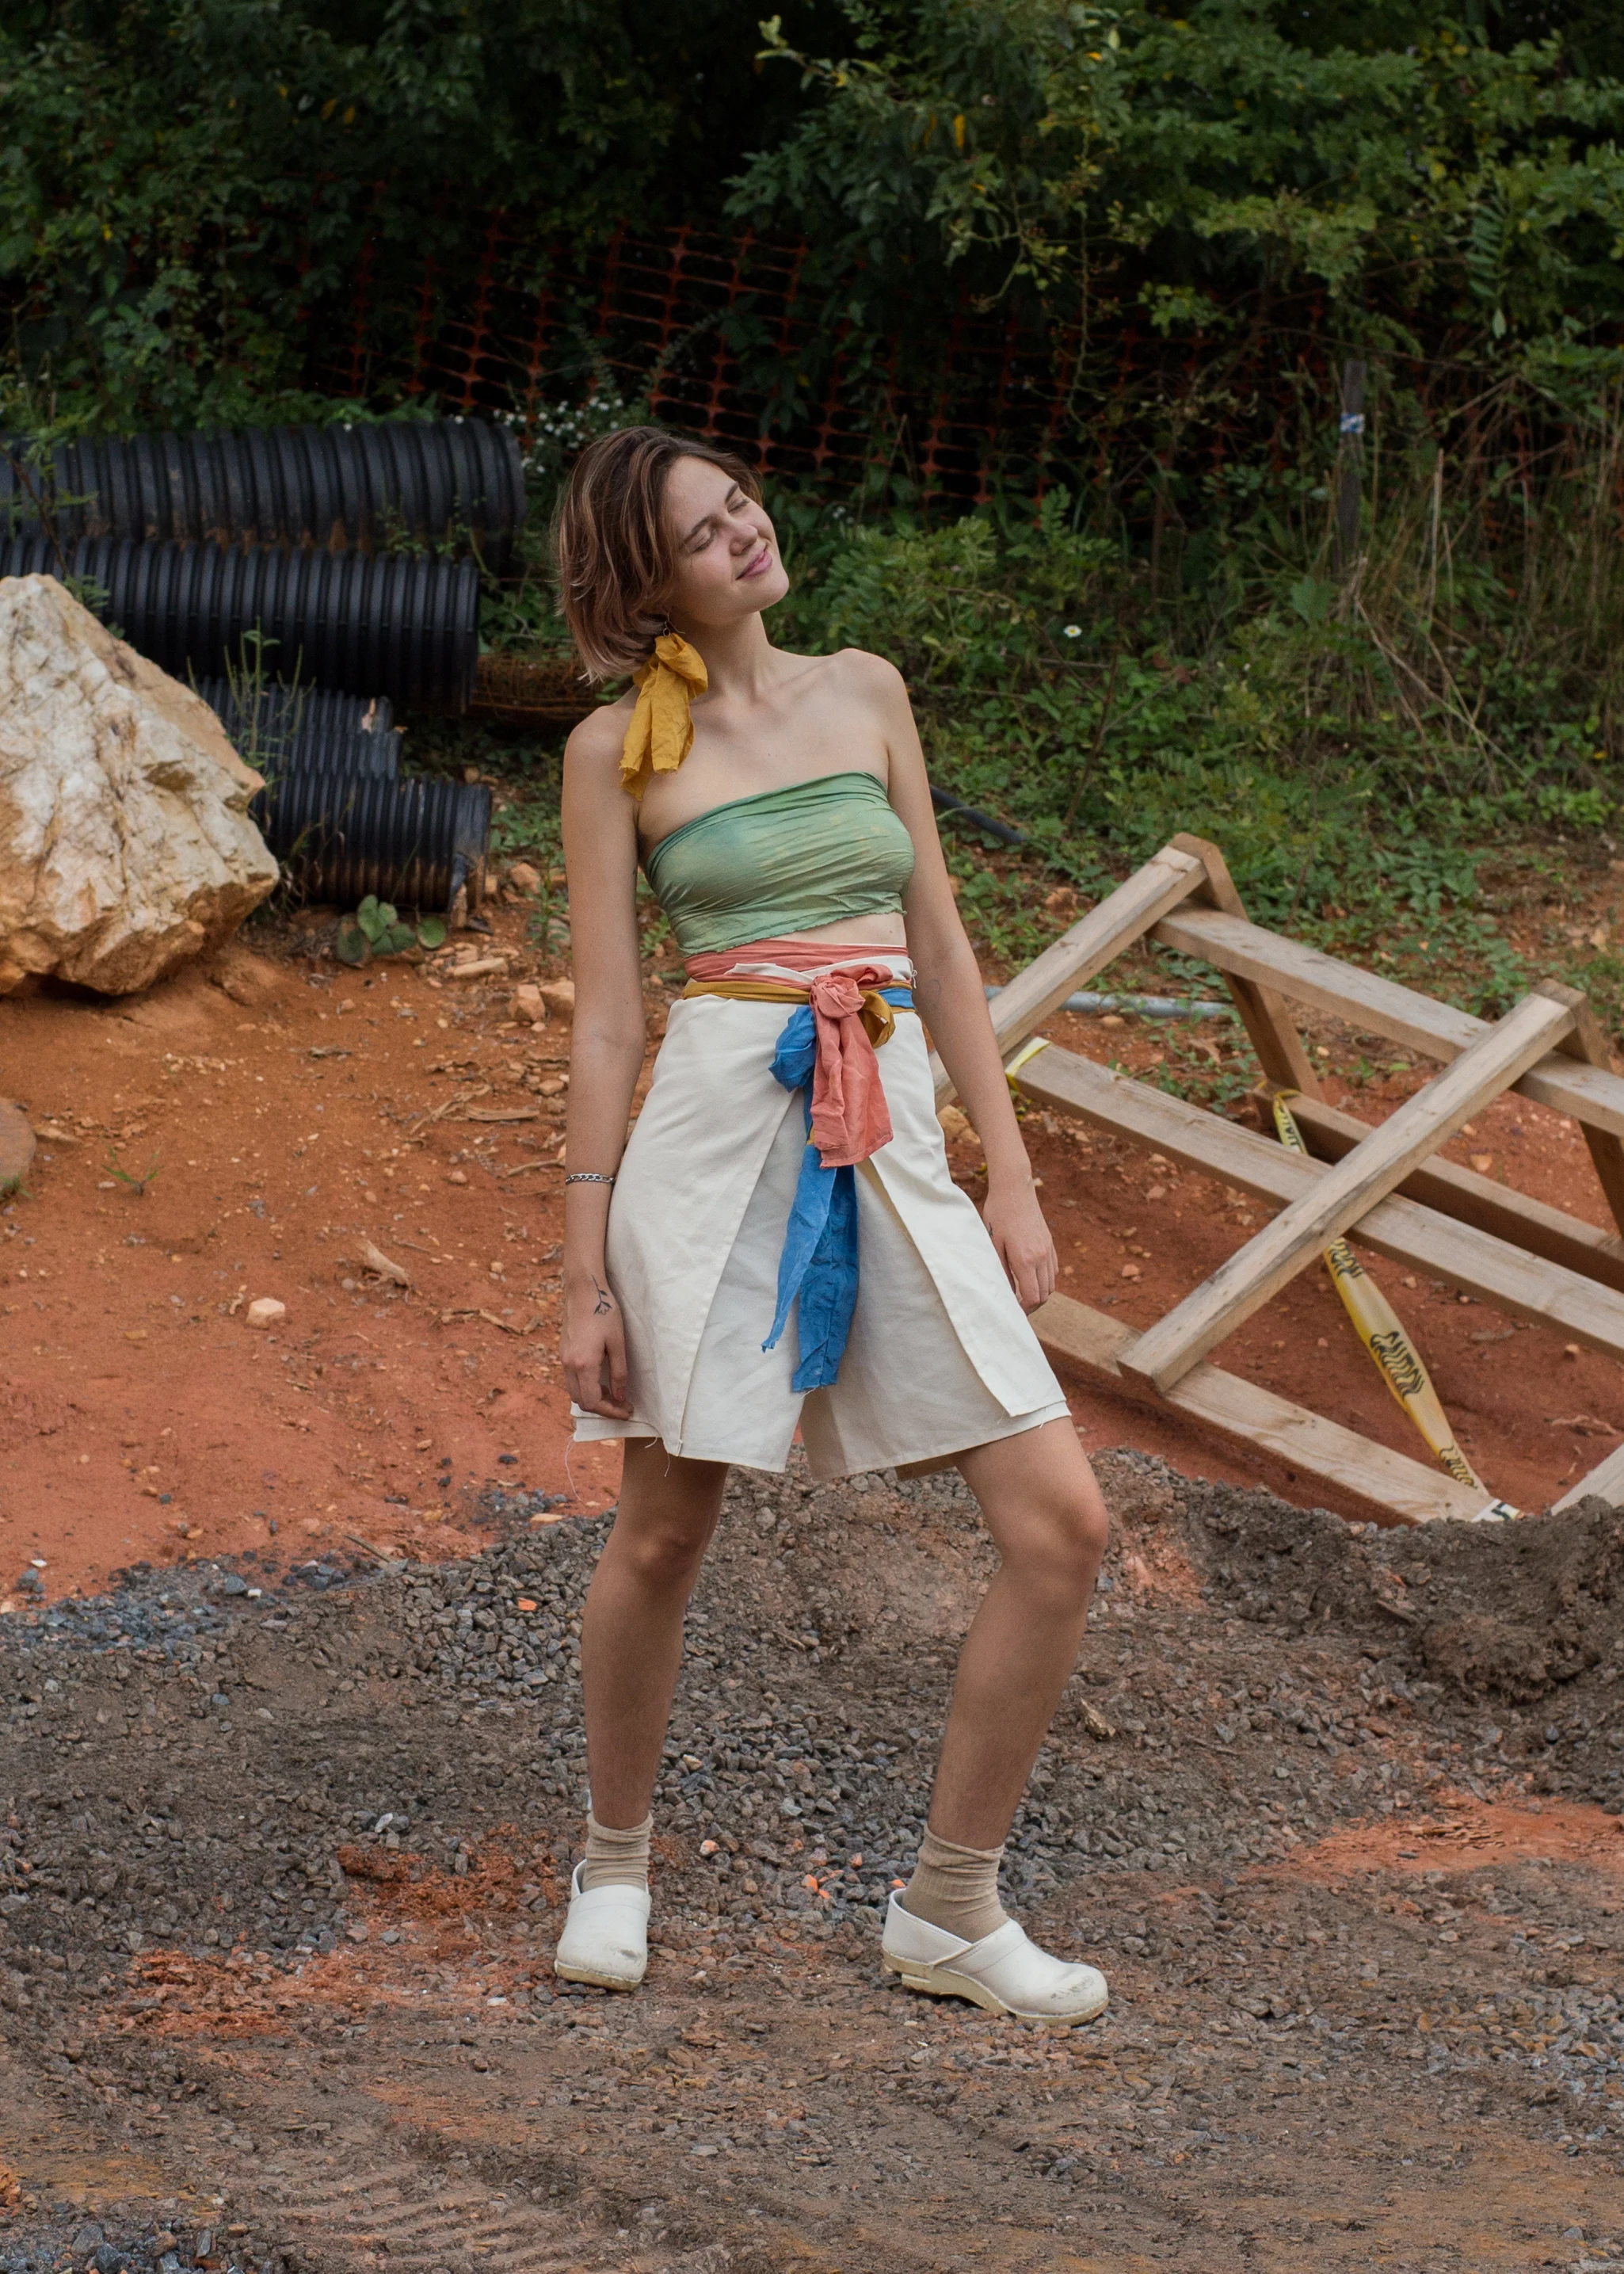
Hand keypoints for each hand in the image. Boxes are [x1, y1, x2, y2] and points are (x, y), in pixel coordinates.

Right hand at [562, 1271, 632, 1417]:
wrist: (583, 1290)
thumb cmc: (604, 1312)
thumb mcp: (617, 1343)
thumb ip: (618, 1373)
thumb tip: (619, 1397)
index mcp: (583, 1364)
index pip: (593, 1401)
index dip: (610, 1411)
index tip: (626, 1410)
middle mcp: (569, 1365)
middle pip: (581, 1401)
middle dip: (602, 1408)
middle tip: (622, 1405)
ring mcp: (563, 1358)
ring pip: (574, 1391)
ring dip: (592, 1398)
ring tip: (613, 1394)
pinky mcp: (563, 1352)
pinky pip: (571, 1379)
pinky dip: (585, 1386)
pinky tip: (600, 1380)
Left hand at [982, 1174, 1056, 1312]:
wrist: (1015, 1188)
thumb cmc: (998, 1214)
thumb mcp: (993, 1244)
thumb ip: (1001, 1271)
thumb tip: (1007, 1292)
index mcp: (1026, 1259)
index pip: (1033, 1297)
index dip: (1024, 1310)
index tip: (1013, 1311)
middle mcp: (1041, 1257)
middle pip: (1045, 1294)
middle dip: (1032, 1305)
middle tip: (1017, 1306)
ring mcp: (1048, 1249)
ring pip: (1051, 1283)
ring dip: (1039, 1292)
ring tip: (1023, 1293)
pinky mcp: (1050, 1242)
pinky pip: (1053, 1269)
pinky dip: (1045, 1279)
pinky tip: (1031, 1276)